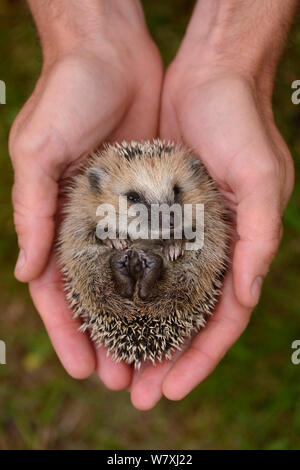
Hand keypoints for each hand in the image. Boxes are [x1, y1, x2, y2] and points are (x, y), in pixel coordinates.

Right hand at [9, 1, 162, 386]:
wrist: (111, 53)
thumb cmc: (65, 95)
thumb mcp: (37, 149)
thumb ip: (31, 209)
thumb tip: (27, 272)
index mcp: (54, 221)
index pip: (58, 291)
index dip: (67, 332)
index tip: (84, 368)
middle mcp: (89, 225)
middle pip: (99, 297)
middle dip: (109, 339)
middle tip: (126, 379)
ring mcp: (124, 214)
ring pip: (134, 281)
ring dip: (143, 321)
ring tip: (157, 358)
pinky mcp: (155, 196)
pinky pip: (163, 245)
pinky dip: (168, 279)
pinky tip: (181, 308)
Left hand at [130, 68, 293, 408]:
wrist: (210, 74)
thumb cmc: (242, 123)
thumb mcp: (260, 178)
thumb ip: (259, 238)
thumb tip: (245, 296)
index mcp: (237, 249)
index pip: (221, 319)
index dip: (200, 358)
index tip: (172, 390)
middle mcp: (206, 247)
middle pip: (184, 317)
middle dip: (162, 357)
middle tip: (134, 392)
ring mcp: (176, 231)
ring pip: (154, 295)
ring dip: (135, 331)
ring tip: (111, 364)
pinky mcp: (149, 209)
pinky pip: (132, 255)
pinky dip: (119, 285)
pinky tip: (99, 309)